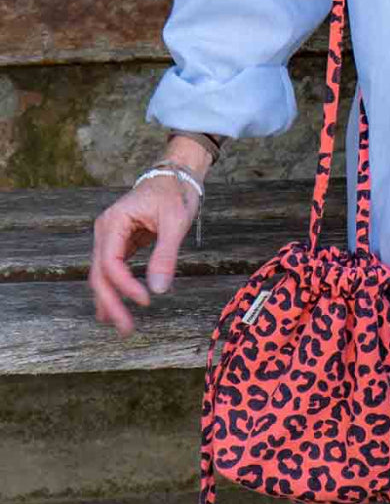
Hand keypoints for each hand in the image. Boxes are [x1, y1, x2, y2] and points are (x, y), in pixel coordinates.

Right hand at [89, 173, 199, 336]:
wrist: (176, 175)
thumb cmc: (176, 193)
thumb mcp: (175, 222)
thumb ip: (166, 254)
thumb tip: (159, 289)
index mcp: (114, 222)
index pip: (110, 262)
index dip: (125, 285)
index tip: (146, 300)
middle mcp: (105, 231)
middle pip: (100, 273)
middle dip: (112, 302)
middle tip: (127, 328)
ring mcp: (110, 237)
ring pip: (103, 275)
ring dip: (110, 300)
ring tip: (121, 326)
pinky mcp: (120, 242)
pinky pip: (113, 270)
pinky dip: (115, 288)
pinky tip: (115, 308)